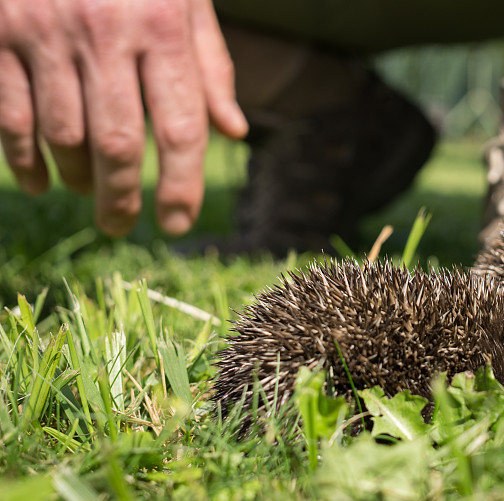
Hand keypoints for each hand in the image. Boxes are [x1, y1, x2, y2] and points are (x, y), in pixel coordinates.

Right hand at [0, 0, 247, 235]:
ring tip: (91, 193)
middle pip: (117, 144)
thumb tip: (233, 131)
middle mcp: (105, 32)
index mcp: (163, 25)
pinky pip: (10, 114)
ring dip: (78, 178)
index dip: (181, 186)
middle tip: (123, 225)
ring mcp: (45, 32)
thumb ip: (210, 65)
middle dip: (122, 198)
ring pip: (63, 134)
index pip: (180, 127)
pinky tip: (41, 181)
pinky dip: (24, 158)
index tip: (178, 224)